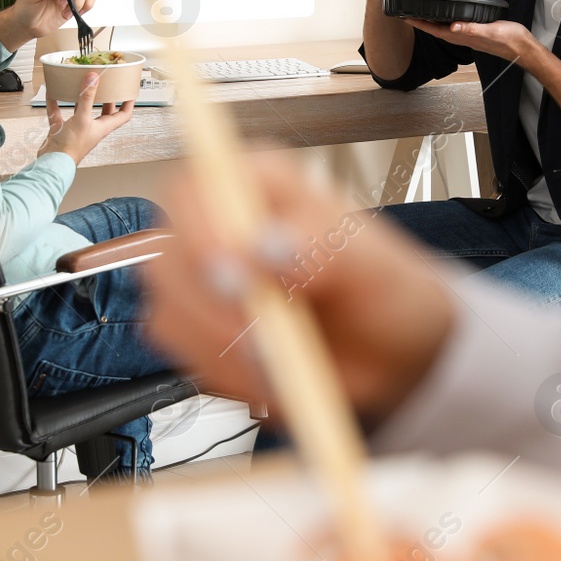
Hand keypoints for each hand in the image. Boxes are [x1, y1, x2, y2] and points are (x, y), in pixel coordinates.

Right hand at [37, 72, 134, 163]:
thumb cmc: (71, 148)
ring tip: (83, 85)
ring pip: (81, 111)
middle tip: (107, 85)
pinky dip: (56, 102)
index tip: (130, 90)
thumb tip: (94, 79)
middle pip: (104, 112)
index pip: (123, 114)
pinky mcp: (62, 129)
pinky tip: (53, 93)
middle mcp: (92, 128)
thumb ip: (87, 97)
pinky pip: (59, 112)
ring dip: (82, 99)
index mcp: (103, 127)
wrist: (53, 162)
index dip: (128, 103)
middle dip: (107, 99)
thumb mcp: (82, 118)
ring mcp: (77, 128)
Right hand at [141, 153, 455, 425]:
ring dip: (225, 347)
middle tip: (265, 333)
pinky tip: (273, 370)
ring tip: (285, 355)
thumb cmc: (384, 290)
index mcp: (257, 186)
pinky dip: (229, 375)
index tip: (234, 279)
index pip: (192, 189)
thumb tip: (265, 243)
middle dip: (211, 307)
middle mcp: (220, 229)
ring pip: (170, 313)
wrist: (393, 353)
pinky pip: (187, 358)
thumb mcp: (370, 259)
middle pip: (167, 256)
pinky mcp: (204, 334)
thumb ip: (320, 241)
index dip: (199, 233)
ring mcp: (205, 284)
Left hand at [407, 17, 542, 65]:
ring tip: (423, 16)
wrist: (523, 48)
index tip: (407, 19)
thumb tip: (452, 27)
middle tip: (409, 15)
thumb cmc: (509, 40)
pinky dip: (447, 23)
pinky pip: (456, 29)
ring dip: (433, 24)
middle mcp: (464, 38)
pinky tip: (448, 19)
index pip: (437, 30)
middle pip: (437, 31)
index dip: (421, 24)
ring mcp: (470, 38)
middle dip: (422, 24)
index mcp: (464, 37)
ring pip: (445, 31)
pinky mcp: (477, 35)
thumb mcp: (490, 30)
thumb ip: (471, 29)